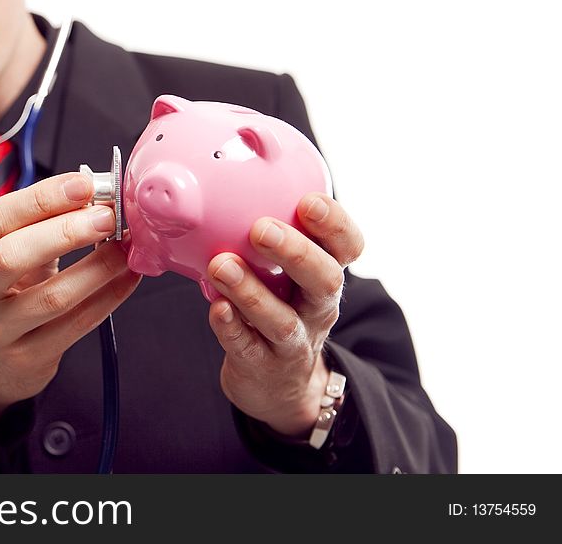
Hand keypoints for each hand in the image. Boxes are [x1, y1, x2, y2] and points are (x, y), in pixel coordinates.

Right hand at [0, 173, 140, 429]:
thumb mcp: (0, 253)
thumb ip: (35, 224)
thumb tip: (90, 194)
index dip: (42, 198)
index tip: (83, 184)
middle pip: (11, 256)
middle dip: (66, 231)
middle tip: (107, 217)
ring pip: (51, 297)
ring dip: (97, 267)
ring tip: (124, 247)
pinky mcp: (25, 359)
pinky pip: (76, 325)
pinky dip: (109, 297)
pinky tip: (126, 277)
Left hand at [205, 192, 364, 437]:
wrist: (278, 385)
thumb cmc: (277, 308)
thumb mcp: (284, 273)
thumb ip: (267, 235)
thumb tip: (224, 177)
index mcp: (325, 275)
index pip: (347, 247)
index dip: (335, 224)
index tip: (309, 201)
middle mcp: (318, 309)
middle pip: (323, 280)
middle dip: (295, 251)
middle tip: (260, 228)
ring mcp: (293, 342)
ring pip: (282, 319)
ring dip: (251, 290)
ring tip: (221, 265)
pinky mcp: (262, 367)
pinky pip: (247, 348)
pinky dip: (231, 327)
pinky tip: (216, 308)